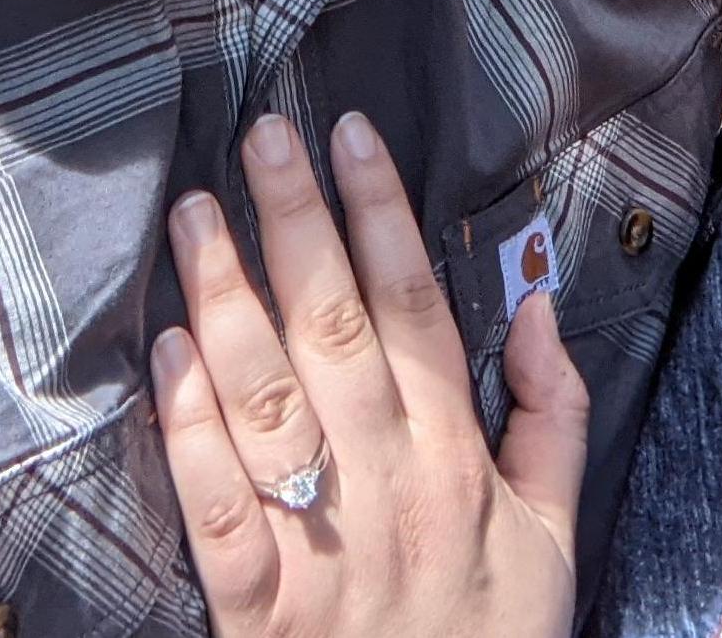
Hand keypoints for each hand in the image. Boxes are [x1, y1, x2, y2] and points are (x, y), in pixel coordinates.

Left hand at [152, 109, 586, 637]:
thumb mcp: (552, 541)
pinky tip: (169, 353)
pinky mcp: (254, 609)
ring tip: (196, 212)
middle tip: (261, 134)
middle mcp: (385, 483)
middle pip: (333, 327)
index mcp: (455, 458)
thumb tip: (538, 308)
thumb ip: (552, 420)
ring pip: (266, 397)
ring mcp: (317, 544)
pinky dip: (191, 430)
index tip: (348, 131)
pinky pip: (218, 507)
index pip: (415, 305)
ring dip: (227, 297)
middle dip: (296, 220)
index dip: (380, 212)